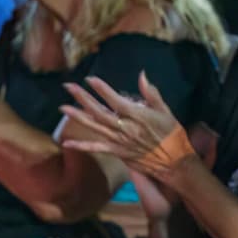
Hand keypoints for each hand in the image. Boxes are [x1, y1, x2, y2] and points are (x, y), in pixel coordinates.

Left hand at [59, 72, 196, 177]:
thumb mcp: (165, 111)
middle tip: (68, 87)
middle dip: (82, 98)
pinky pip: (96, 148)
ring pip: (95, 127)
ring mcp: (119, 141)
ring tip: (63, 107)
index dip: (101, 89)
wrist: (174, 162)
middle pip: (99, 111)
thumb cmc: (172, 135)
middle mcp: (125, 128)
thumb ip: (151, 93)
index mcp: (137, 116)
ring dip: (78, 117)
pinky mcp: (117, 152)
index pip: (115, 100)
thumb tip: (142, 75)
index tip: (89, 79)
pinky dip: (81, 146)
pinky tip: (66, 143)